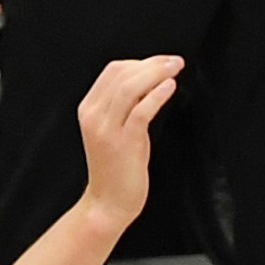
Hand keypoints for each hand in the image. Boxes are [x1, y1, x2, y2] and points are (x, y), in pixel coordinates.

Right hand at [77, 54, 181, 225]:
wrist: (108, 203)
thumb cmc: (117, 166)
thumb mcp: (117, 129)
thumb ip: (127, 105)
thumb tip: (151, 80)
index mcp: (89, 109)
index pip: (113, 71)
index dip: (140, 61)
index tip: (162, 61)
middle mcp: (94, 116)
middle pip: (122, 74)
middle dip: (152, 63)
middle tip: (175, 61)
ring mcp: (106, 129)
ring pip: (130, 88)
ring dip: (156, 74)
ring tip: (175, 69)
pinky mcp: (122, 143)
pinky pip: (141, 111)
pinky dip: (156, 96)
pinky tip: (170, 87)